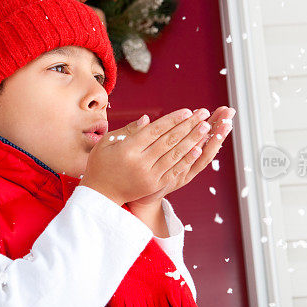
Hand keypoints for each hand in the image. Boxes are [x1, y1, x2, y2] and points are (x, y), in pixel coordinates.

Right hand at [80, 107, 223, 205]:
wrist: (101, 195)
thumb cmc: (101, 164)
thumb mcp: (107, 142)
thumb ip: (128, 130)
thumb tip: (148, 119)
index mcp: (128, 149)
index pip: (155, 131)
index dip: (173, 120)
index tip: (187, 111)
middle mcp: (140, 162)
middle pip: (169, 141)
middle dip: (188, 126)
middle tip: (203, 114)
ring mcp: (149, 175)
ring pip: (175, 155)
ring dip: (192, 140)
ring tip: (206, 128)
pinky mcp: (154, 185)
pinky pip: (174, 170)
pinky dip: (187, 159)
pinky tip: (199, 149)